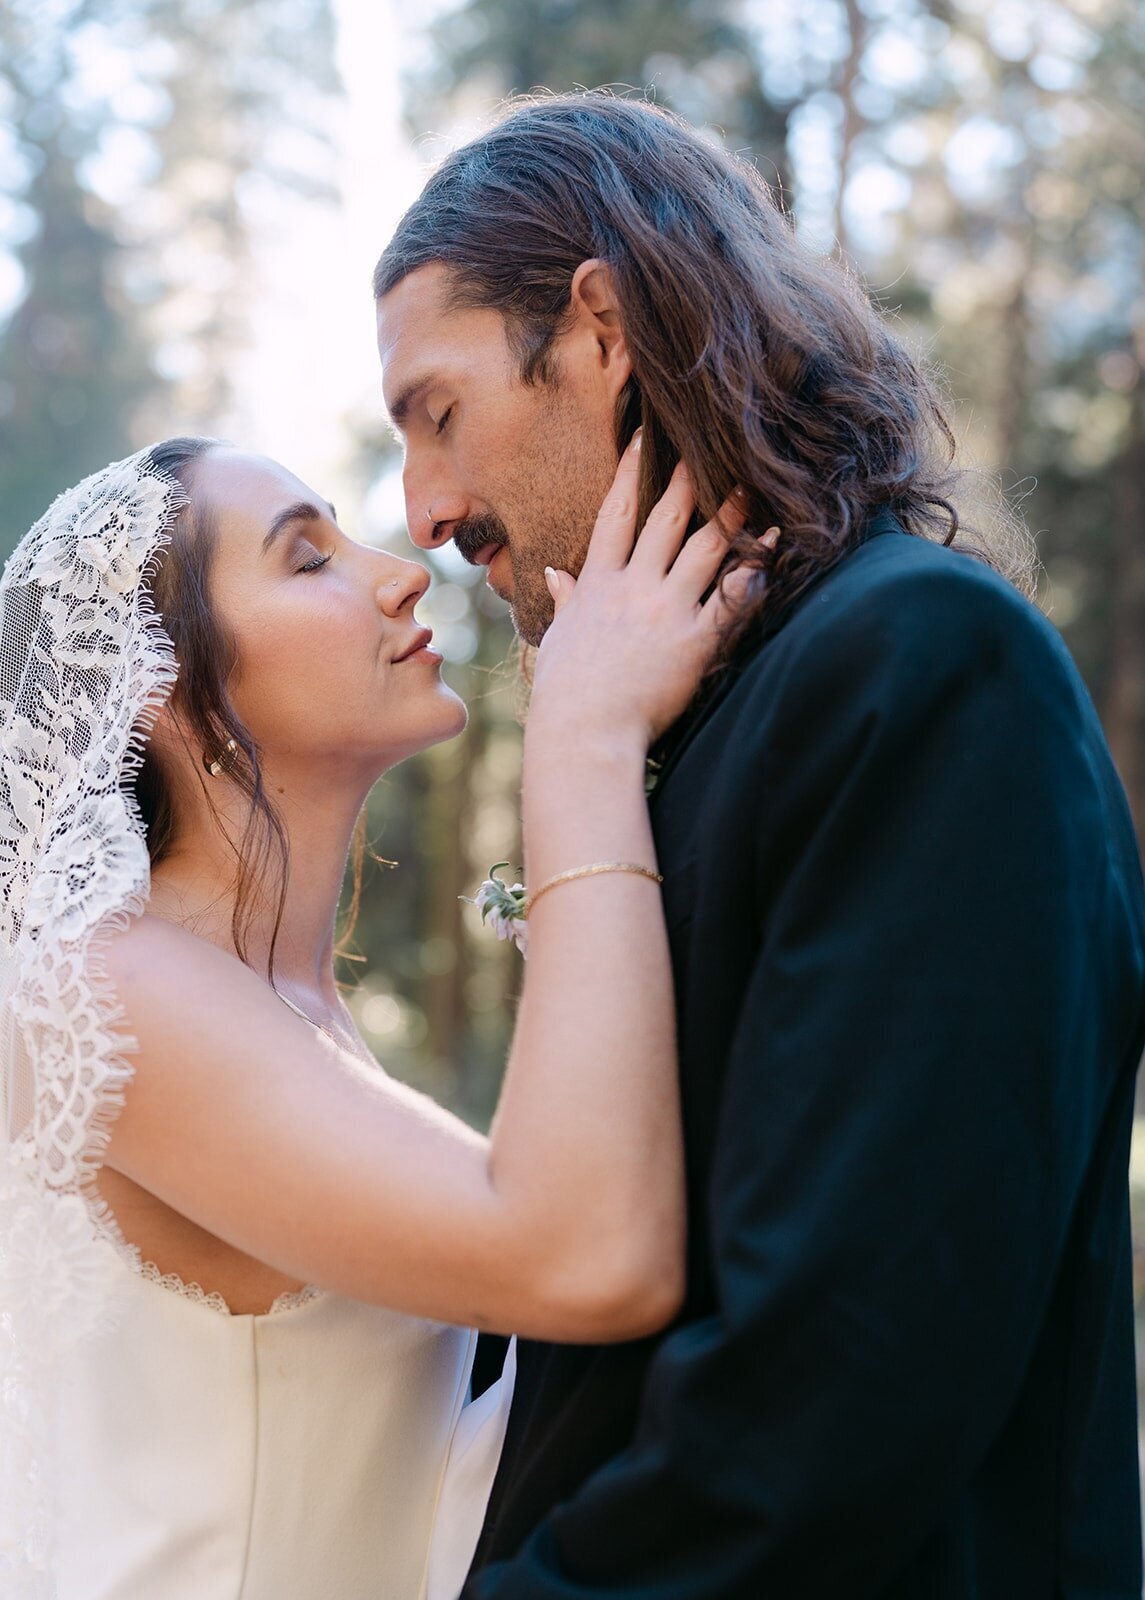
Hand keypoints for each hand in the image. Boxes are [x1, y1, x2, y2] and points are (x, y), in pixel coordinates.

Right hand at [530, 432, 765, 748]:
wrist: (583, 732)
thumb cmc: (565, 692)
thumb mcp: (558, 639)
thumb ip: (565, 600)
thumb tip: (556, 573)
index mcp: (597, 584)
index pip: (615, 514)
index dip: (631, 470)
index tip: (646, 437)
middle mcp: (634, 589)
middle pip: (667, 519)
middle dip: (691, 478)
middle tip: (713, 446)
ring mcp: (666, 612)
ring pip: (706, 549)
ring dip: (732, 516)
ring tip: (754, 488)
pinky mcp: (695, 643)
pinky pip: (731, 599)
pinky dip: (752, 573)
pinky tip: (771, 551)